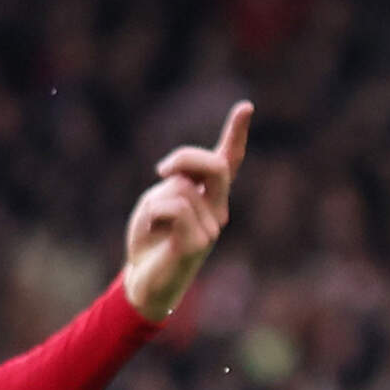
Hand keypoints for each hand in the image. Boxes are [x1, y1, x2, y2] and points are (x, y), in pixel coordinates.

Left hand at [121, 100, 253, 320]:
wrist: (144, 282)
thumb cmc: (150, 239)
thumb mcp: (158, 199)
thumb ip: (176, 183)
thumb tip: (183, 178)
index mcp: (210, 196)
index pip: (229, 161)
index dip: (237, 133)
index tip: (245, 107)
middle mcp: (218, 210)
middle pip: (217, 166)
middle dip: (186, 157)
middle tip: (160, 171)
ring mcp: (211, 228)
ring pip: (183, 188)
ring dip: (157, 199)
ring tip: (154, 224)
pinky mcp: (197, 244)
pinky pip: (174, 208)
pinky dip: (154, 214)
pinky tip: (154, 233)